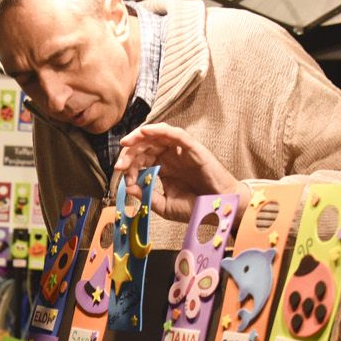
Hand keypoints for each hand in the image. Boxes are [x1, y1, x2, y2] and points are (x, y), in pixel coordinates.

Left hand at [113, 123, 243, 222]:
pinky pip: (175, 134)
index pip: (141, 159)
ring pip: (157, 135)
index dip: (128, 165)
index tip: (121, 176)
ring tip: (126, 143)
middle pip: (145, 146)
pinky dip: (160, 130)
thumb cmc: (196, 207)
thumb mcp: (164, 206)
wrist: (219, 210)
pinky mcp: (193, 148)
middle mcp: (171, 156)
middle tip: (120, 164)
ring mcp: (181, 151)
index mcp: (164, 168)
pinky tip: (145, 132)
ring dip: (140, 136)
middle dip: (130, 152)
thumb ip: (147, 196)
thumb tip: (128, 187)